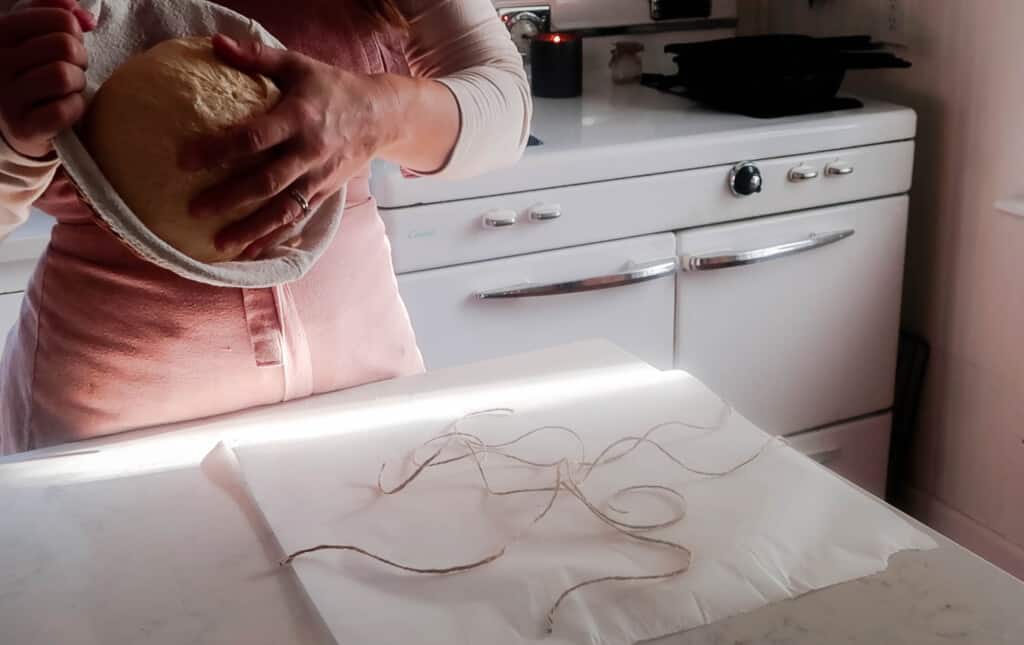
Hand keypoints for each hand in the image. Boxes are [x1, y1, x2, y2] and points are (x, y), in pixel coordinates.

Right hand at [0, 0, 94, 158]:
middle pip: (65, 47)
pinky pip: (63, 109)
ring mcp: (5, 97)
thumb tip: (78, 11)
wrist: (19, 123)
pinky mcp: (22, 127)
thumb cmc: (33, 73)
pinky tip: (65, 109)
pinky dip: (75, 108)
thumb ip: (54, 12)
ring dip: (77, 84)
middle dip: (80, 59)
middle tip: (72, 70)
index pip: (60, 19)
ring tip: (68, 89)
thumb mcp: (36, 36)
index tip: (66, 45)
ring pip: (63, 76)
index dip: (75, 33)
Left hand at [181, 34, 402, 259]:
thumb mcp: (299, 65)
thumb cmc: (333, 88)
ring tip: (220, 244)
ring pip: (283, 209)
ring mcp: (318, 177)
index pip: (254, 137)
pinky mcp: (324, 193)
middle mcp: (309, 152)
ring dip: (252, 229)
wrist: (381, 116)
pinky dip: (274, 237)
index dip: (219, 149)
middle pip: (266, 181)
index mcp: (298, 119)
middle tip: (195, 209)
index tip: (186, 160)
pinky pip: (297, 219)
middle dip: (230, 197)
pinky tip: (251, 252)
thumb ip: (257, 56)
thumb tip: (216, 42)